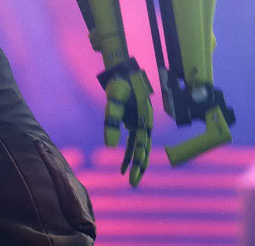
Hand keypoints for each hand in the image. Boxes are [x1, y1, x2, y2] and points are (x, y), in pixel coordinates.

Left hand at [99, 58, 152, 186]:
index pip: (141, 146)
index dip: (137, 163)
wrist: (122, 71)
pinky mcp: (132, 121)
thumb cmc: (119, 83)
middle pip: (143, 149)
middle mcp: (144, 122)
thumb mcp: (113, 100)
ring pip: (138, 147)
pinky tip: (121, 163)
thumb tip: (110, 146)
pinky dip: (127, 152)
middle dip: (138, 167)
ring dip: (133, 161)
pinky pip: (132, 141)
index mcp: (144, 119)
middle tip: (133, 184)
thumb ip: (112, 121)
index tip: (131, 178)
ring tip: (127, 177)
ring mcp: (139, 122)